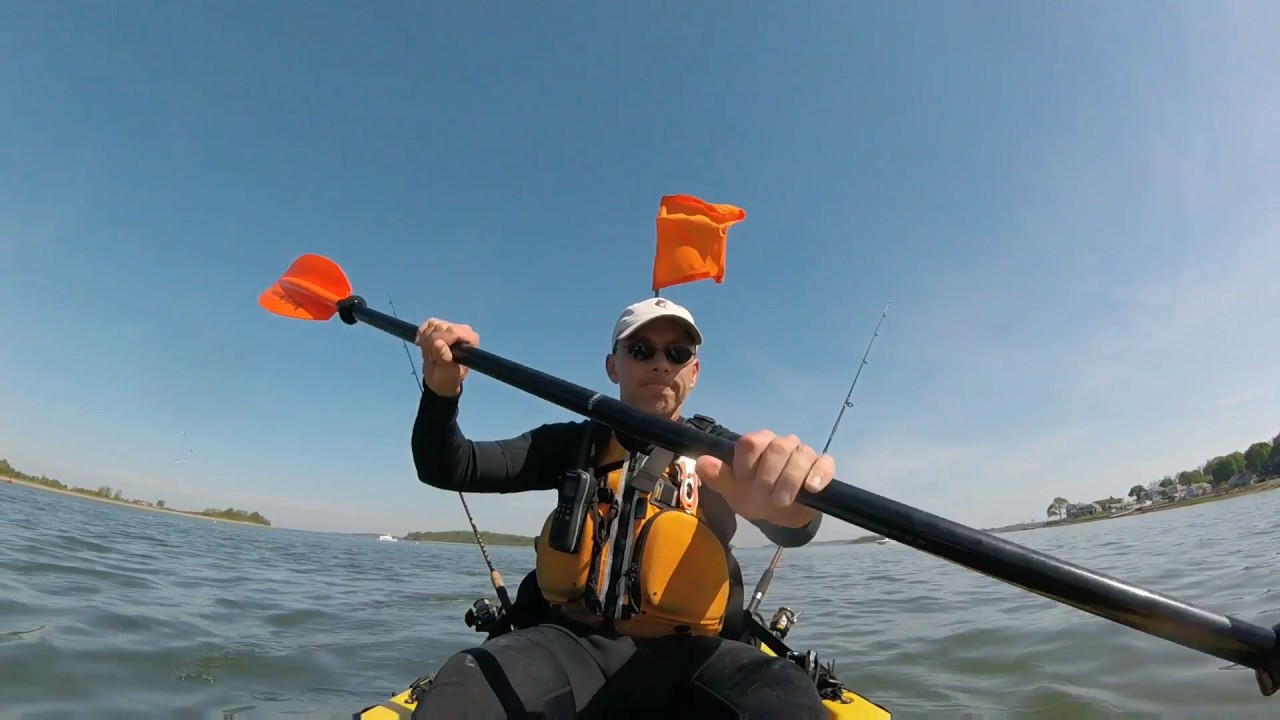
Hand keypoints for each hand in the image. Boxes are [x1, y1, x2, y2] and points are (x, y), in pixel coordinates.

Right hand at [415, 318, 478, 396]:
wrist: (439, 378)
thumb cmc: (448, 377)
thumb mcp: (447, 373)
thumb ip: (444, 358)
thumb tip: (437, 343)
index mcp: (471, 339)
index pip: (452, 331)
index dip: (439, 340)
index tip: (433, 355)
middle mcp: (463, 330)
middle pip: (440, 327)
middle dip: (431, 343)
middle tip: (432, 358)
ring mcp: (451, 326)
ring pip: (432, 325)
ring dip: (425, 341)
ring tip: (431, 354)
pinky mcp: (440, 326)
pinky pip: (427, 324)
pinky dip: (422, 335)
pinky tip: (424, 346)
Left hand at [694, 430, 833, 527]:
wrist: (782, 515)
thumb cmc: (755, 497)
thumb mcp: (734, 492)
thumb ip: (719, 477)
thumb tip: (701, 462)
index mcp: (757, 444)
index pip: (752, 442)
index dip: (748, 466)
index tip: (746, 485)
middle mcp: (781, 444)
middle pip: (778, 447)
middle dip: (770, 477)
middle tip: (766, 498)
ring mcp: (803, 454)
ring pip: (801, 454)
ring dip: (791, 480)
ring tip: (783, 501)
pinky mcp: (822, 466)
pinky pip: (824, 463)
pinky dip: (818, 474)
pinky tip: (811, 488)